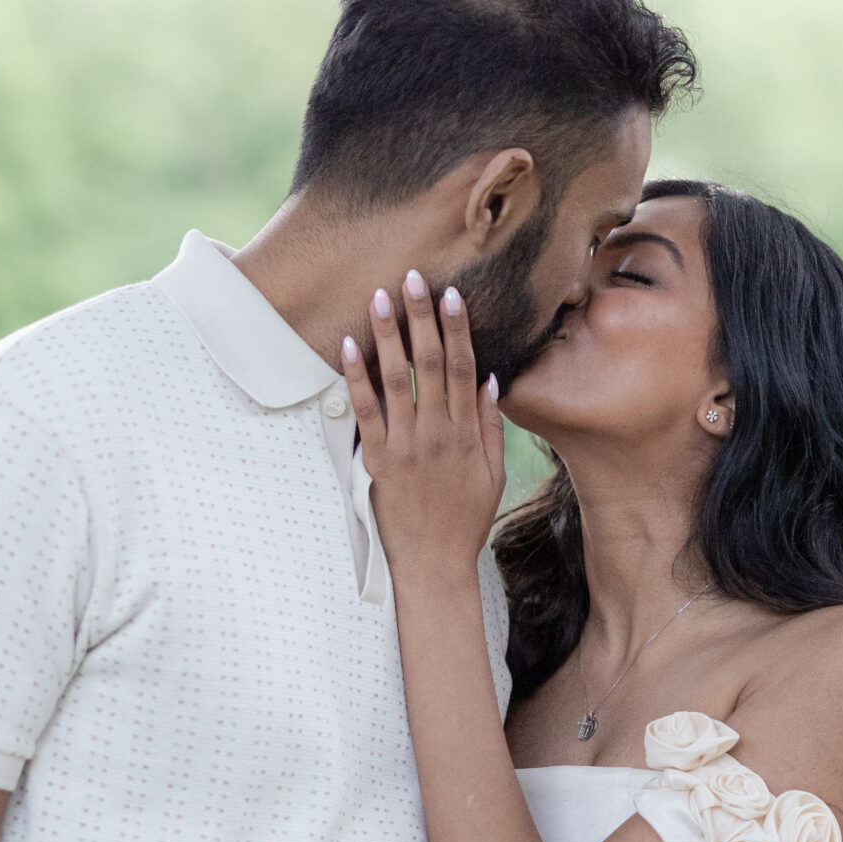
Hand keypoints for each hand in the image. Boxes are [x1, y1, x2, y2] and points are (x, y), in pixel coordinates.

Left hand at [345, 271, 505, 574]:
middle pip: (431, 363)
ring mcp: (407, 445)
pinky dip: (356, 377)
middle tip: (413, 277)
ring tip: (380, 297)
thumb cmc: (466, 519)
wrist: (435, 564)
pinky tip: (350, 346)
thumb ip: (491, 425)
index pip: (464, 368)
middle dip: (421, 317)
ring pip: (397, 379)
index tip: (451, 295)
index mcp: (467, 433)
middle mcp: (438, 433)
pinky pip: (365, 411)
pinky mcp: (378, 461)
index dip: (458, 329)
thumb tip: (491, 379)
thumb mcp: (492, 474)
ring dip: (389, 335)